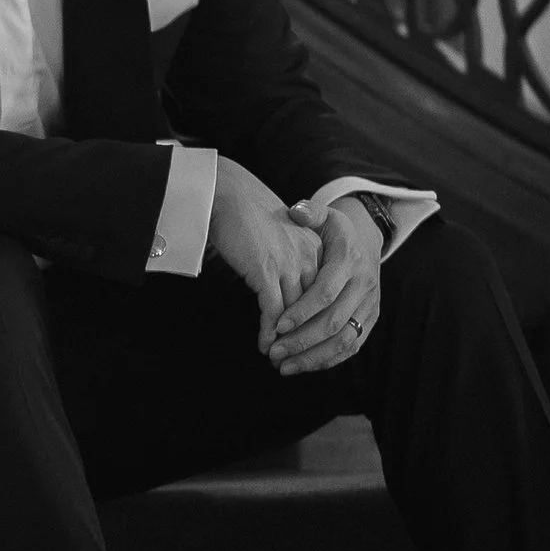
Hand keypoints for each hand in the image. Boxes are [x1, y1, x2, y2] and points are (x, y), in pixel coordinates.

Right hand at [206, 156, 323, 355]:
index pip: (322, 293)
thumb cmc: (246, 211)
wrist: (227, 192)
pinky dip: (269, 331)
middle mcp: (307, 257)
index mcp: (314, 248)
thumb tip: (281, 278)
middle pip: (313, 308)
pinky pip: (273, 311)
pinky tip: (264, 344)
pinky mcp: (266, 270)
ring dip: (288, 341)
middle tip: (296, 359)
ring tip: (278, 359)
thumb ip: (286, 255)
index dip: (316, 320)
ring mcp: (288, 264)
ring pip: (295, 314)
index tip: (309, 340)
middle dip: (305, 337)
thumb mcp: (278, 234)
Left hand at [268, 198, 381, 374]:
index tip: (276, 324)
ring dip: (313, 357)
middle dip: (302, 340)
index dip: (301, 311)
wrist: (366, 242)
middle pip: (333, 322)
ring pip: (344, 340)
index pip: (325, 292)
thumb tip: (296, 211)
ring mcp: (369, 306)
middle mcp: (364, 286)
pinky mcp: (369, 321)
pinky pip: (352, 347)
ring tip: (283, 367)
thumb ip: (310, 212)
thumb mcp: (326, 216)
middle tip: (273, 352)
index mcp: (350, 262)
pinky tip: (303, 366)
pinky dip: (328, 360)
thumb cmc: (335, 233)